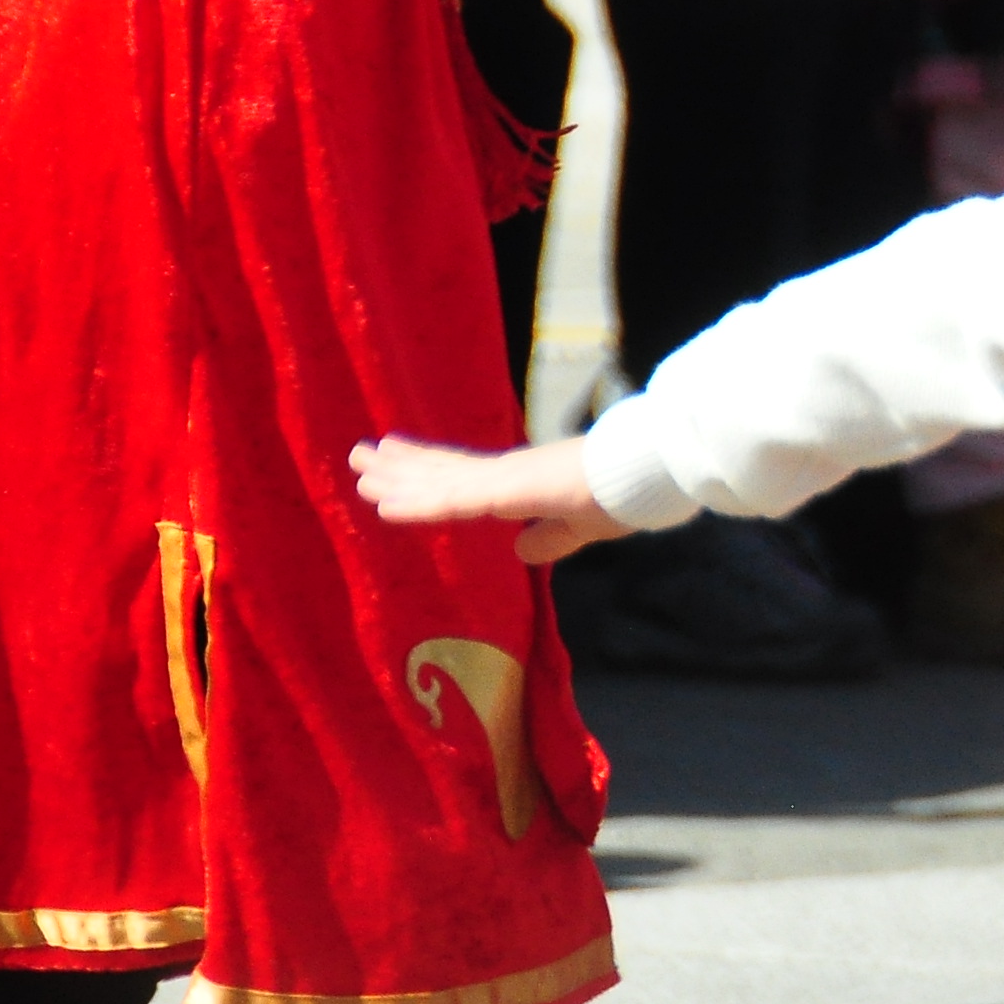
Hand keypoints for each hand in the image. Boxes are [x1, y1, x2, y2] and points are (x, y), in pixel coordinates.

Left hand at [351, 435, 628, 563]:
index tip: (394, 462)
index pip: (463, 478)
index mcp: (520, 483)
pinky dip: (417, 505)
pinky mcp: (506, 490)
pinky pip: (452, 502)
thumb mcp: (581, 527)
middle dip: (399, 466)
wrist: (645, 471)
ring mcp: (502, 480)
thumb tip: (522, 549)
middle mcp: (503, 475)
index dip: (426, 472)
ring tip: (358, 462)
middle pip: (441, 471)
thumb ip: (551, 538)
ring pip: (437, 481)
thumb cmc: (622, 494)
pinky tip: (386, 507)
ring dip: (394, 476)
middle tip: (359, 455)